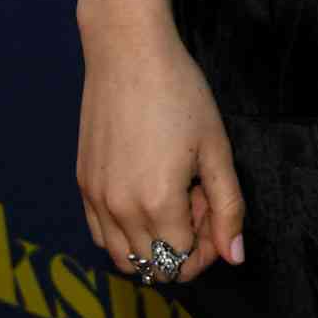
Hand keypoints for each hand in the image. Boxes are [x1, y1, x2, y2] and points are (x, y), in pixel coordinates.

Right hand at [75, 22, 245, 283]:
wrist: (127, 53)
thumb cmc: (179, 94)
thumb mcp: (217, 150)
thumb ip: (228, 209)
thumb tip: (235, 257)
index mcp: (158, 204)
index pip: (185, 259)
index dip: (209, 245)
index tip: (215, 210)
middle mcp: (120, 209)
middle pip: (156, 264)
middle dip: (183, 246)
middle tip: (197, 200)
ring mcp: (95, 198)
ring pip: (123, 258)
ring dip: (153, 242)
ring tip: (173, 198)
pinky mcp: (82, 184)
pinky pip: (100, 234)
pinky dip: (125, 232)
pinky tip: (145, 195)